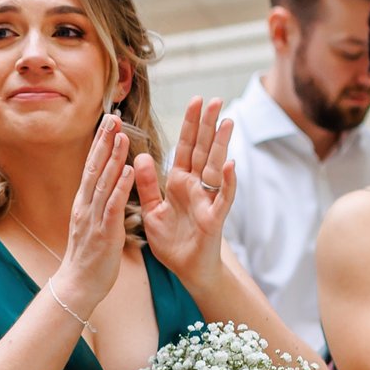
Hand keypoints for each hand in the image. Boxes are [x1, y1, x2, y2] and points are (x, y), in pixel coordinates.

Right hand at [47, 113, 136, 320]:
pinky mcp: (104, 232)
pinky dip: (120, 186)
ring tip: (121, 135)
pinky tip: (128, 170)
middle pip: (94, 167)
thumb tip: (105, 187)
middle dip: (103, 141)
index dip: (99, 144)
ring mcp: (93, 218)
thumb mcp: (90, 225)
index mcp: (84, 203)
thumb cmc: (88, 258)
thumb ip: (97, 204)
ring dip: (112, 157)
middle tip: (112, 117)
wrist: (78, 285)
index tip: (108, 122)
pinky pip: (113, 205)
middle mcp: (86, 206)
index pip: (91, 167)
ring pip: (103, 182)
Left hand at [133, 97, 234, 287]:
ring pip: (215, 167)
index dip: (190, 125)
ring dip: (221, 145)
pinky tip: (229, 164)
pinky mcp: (214, 218)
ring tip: (227, 121)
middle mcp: (195, 187)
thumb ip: (146, 185)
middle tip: (216, 99)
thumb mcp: (151, 210)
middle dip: (208, 126)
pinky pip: (222, 197)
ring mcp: (207, 200)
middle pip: (203, 150)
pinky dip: (226, 181)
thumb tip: (140, 156)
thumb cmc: (171, 241)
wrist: (185, 270)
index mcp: (179, 183)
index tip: (195, 101)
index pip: (185, 148)